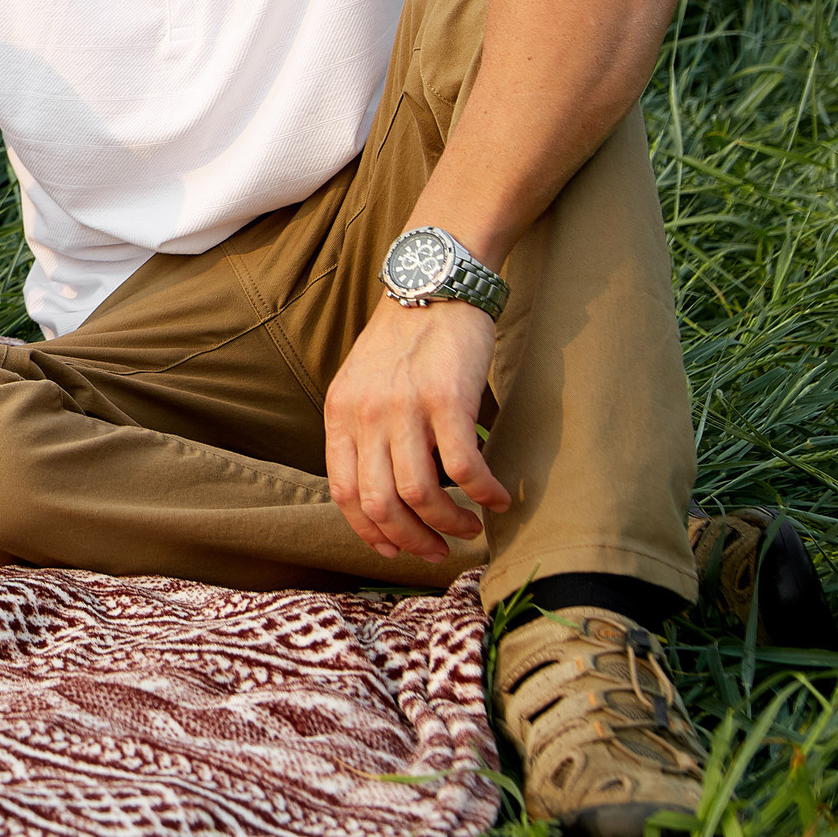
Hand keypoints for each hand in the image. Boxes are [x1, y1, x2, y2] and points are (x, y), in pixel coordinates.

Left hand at [322, 300, 511, 562]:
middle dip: (410, 539)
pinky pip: (463, 466)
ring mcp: (404, 406)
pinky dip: (482, 493)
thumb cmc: (404, 340)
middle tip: (438, 551)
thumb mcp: (362, 383)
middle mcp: (365, 414)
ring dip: (449, 523)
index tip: (394, 550)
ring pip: (420, 492)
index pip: (344, 491)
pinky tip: (498, 500)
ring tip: (469, 529)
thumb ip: (363, 430)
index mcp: (339, 413)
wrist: (434, 286)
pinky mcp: (447, 398)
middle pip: (380, 502)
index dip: (369, 531)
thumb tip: (382, 492)